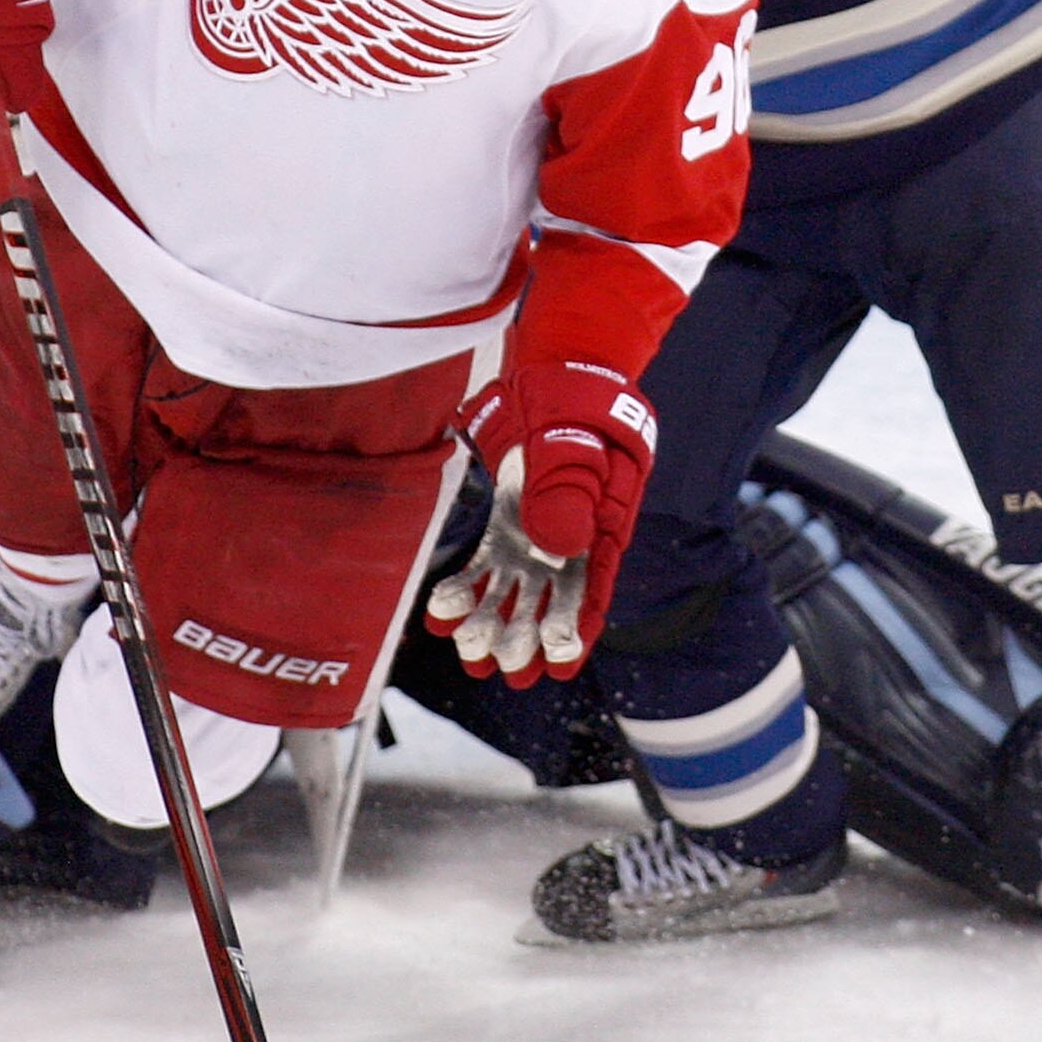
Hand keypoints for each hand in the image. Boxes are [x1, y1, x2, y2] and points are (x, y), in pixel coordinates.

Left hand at [423, 362, 654, 684]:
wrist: (553, 374)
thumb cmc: (574, 409)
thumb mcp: (574, 446)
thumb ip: (566, 492)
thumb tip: (561, 547)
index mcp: (602, 530)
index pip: (592, 592)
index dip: (576, 633)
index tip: (557, 667)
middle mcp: (571, 543)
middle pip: (550, 603)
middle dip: (526, 638)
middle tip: (502, 665)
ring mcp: (537, 537)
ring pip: (515, 593)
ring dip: (493, 625)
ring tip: (468, 655)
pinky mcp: (508, 526)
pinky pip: (486, 567)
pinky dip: (466, 590)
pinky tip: (440, 613)